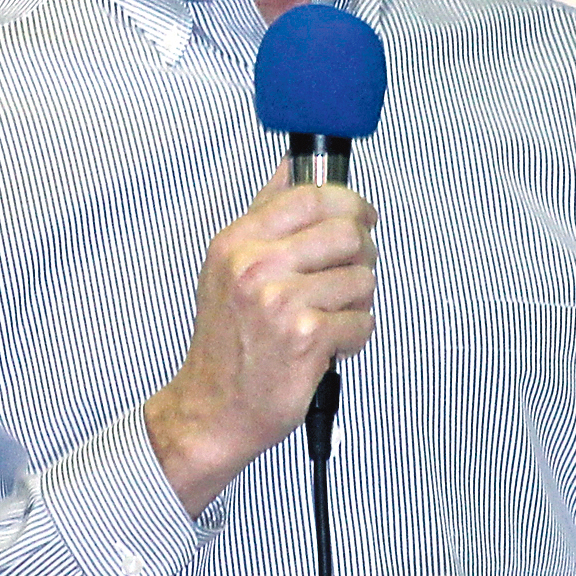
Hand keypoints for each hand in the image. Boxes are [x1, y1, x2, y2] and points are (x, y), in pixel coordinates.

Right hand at [143, 168, 376, 513]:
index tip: (361, 215)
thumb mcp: (228, 267)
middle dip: (362, 253)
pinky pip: (362, 322)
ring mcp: (280, 302)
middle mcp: (255, 267)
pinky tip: (328, 344)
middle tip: (350, 273)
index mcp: (237, 243)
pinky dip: (353, 337)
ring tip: (331, 317)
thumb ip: (263, 214)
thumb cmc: (227, 343)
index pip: (311, 196)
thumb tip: (289, 167)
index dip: (349, 202)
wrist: (213, 408)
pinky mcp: (306, 337)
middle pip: (346, 232)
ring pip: (362, 278)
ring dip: (357, 302)